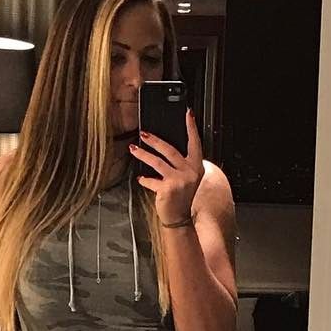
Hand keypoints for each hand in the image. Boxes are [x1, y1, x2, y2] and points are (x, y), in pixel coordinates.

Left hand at [130, 108, 204, 225]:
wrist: (180, 217)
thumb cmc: (183, 197)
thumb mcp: (189, 178)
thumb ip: (182, 165)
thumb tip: (166, 151)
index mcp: (196, 165)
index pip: (195, 142)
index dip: (191, 127)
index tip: (188, 113)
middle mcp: (189, 171)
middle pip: (170, 150)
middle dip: (155, 140)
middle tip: (144, 133)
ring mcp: (178, 180)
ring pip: (157, 162)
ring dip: (143, 154)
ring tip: (133, 149)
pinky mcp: (167, 188)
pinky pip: (151, 180)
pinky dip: (144, 180)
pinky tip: (140, 178)